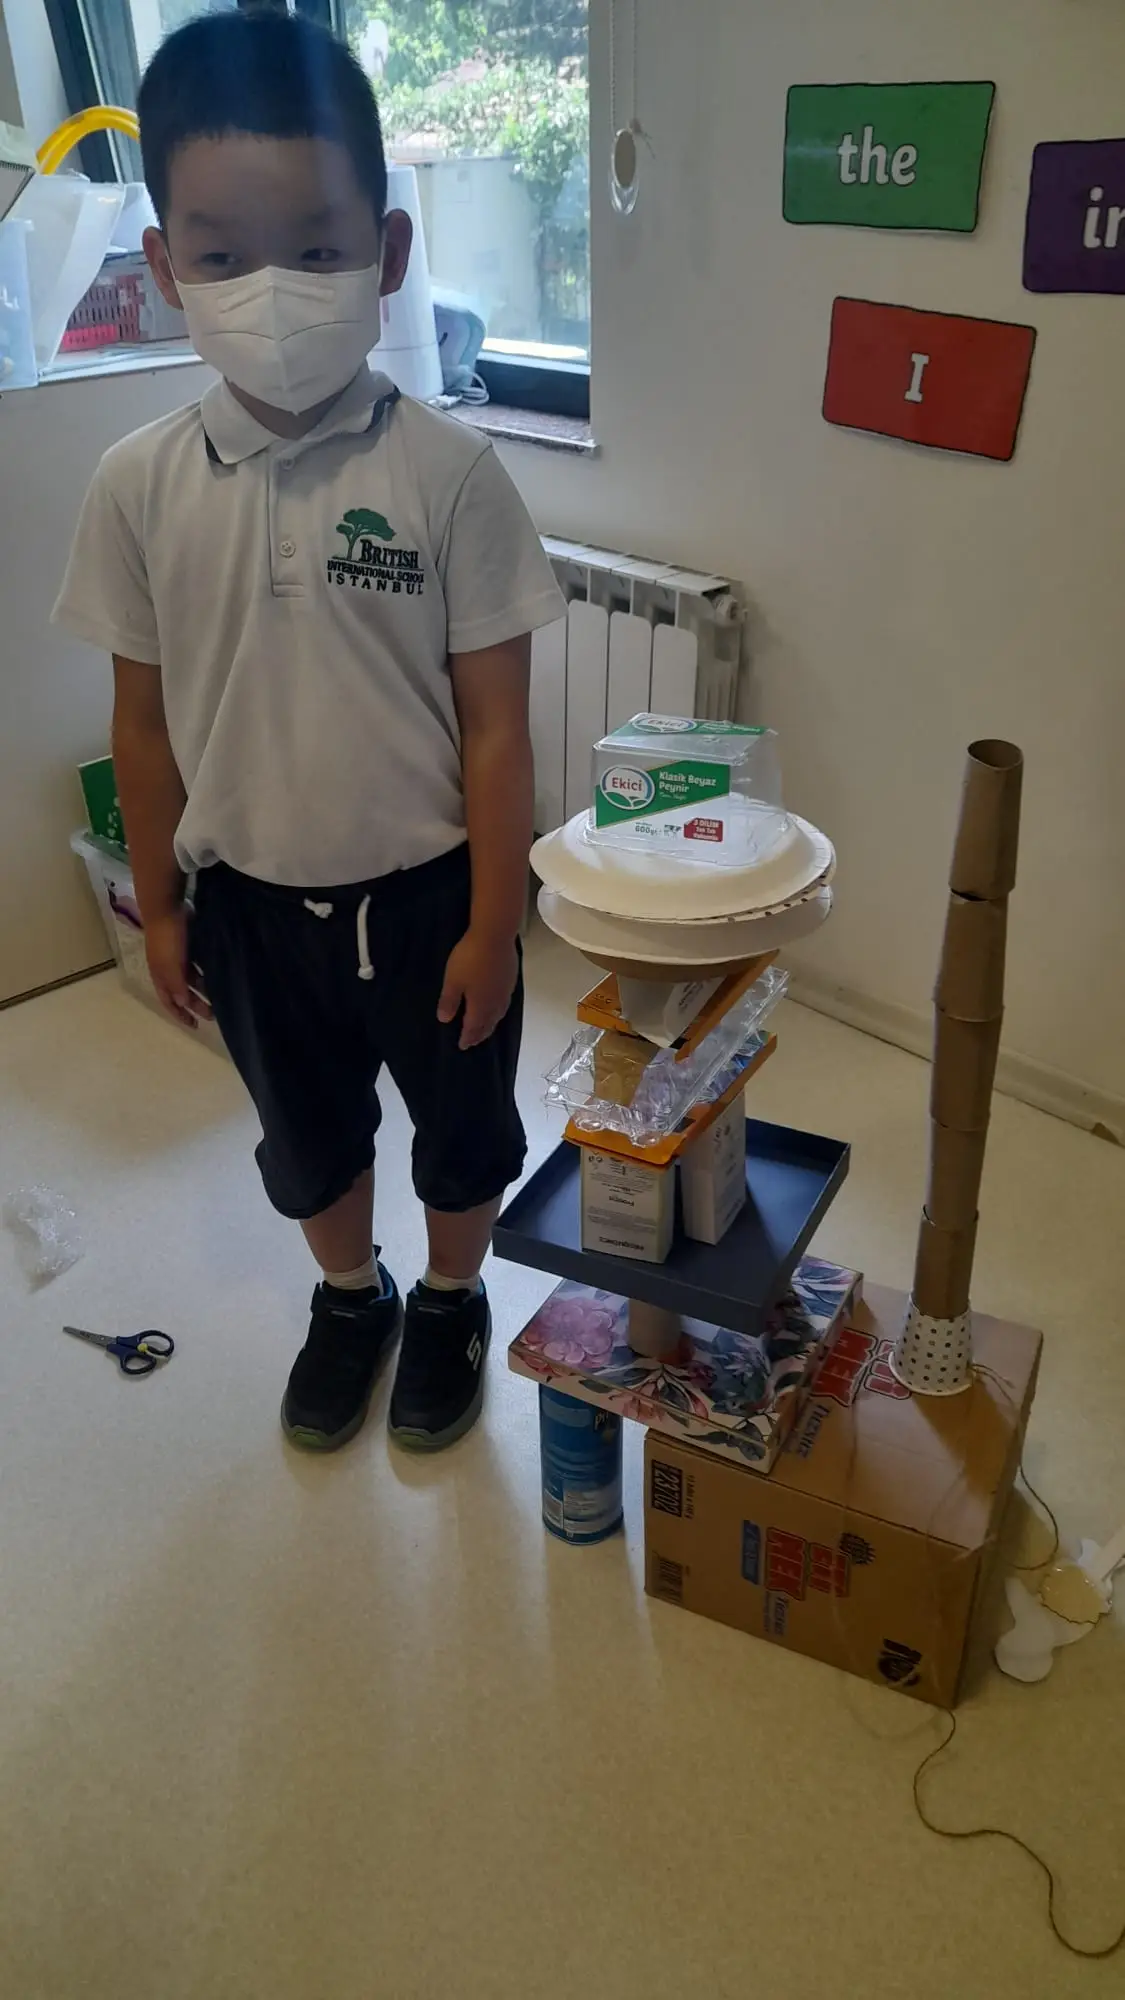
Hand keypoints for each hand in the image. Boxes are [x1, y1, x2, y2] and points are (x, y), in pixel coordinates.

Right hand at [144, 907, 211, 1028]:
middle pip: (182, 992)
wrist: (166, 907)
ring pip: (191, 978)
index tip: (194, 1026)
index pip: (169, 1002)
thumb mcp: (170, 966)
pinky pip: (198, 963)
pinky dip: (206, 971)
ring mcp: (177, 956)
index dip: (180, 1015)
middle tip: (213, 1014)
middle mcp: (167, 969)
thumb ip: (176, 986)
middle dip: (196, 1005)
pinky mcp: (187, 944)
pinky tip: (219, 974)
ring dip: (203, 989)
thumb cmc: (167, 939)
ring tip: (220, 996)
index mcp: (160, 977)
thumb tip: (182, 1005)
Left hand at [437, 928, 518, 1050]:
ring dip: (491, 1024)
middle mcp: (495, 1003)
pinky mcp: (511, 980)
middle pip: (488, 1024)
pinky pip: (505, 1003)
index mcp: (480, 1006)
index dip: (467, 1037)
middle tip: (473, 1042)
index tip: (462, 1046)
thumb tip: (445, 1020)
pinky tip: (498, 1005)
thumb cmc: (470, 959)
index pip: (473, 1028)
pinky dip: (499, 1011)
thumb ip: (449, 1001)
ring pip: (498, 1014)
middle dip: (480, 1034)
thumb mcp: (452, 981)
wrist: (495, 936)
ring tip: (487, 1028)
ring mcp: (505, 991)